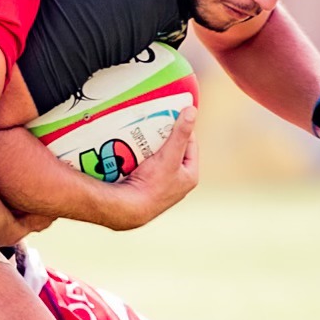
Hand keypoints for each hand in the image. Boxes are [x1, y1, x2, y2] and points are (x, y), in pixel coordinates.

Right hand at [103, 106, 199, 230]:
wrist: (127, 209)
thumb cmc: (152, 185)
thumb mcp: (169, 155)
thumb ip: (180, 134)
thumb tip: (192, 110)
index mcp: (190, 176)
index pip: (190, 144)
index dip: (181, 128)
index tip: (170, 116)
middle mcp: (177, 183)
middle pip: (172, 150)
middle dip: (162, 137)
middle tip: (152, 124)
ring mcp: (161, 186)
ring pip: (157, 158)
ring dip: (149, 146)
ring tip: (139, 135)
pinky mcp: (145, 187)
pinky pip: (144, 166)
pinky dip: (138, 157)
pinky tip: (129, 150)